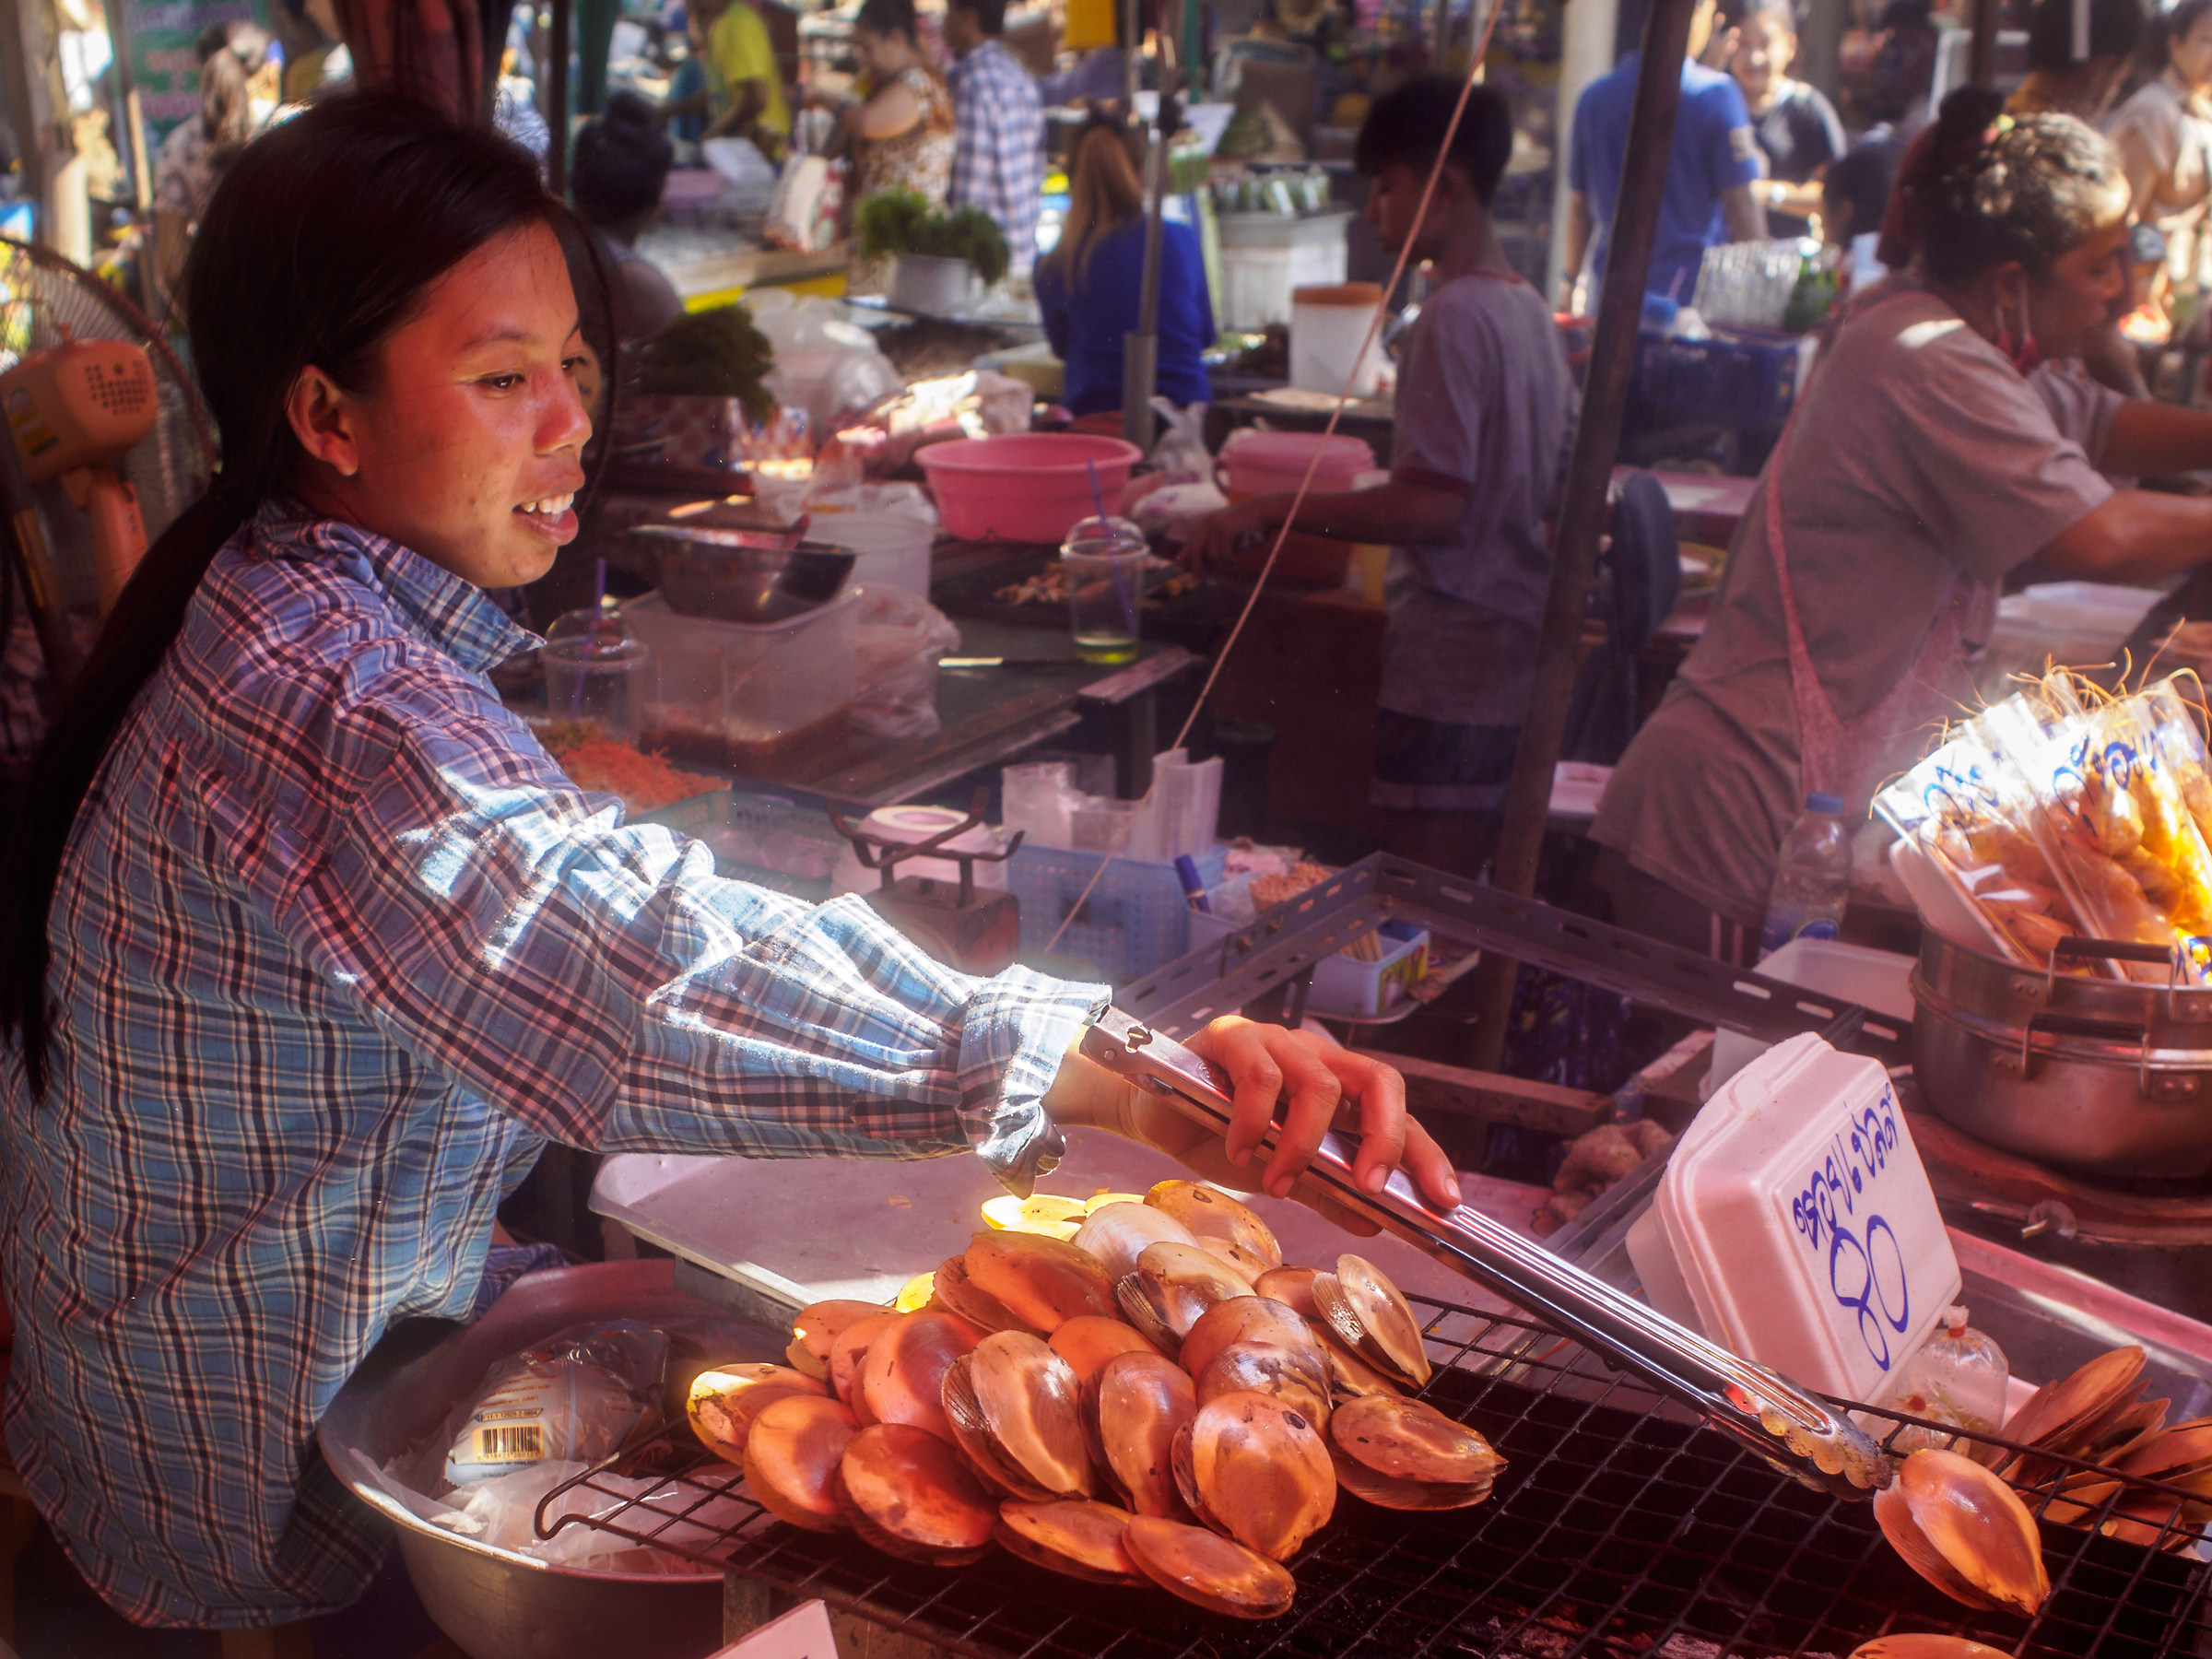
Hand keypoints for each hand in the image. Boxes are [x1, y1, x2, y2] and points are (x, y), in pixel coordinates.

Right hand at [1042, 1016, 1460, 1232]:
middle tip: (1370, 1188)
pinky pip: (1259, 1075)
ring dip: (1302, 1144)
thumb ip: (1324, 1191)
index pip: (1396, 1112)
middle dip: (1385, 1138)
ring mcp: (1275, 1041)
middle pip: (1378, 1080)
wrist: (1149, 1112)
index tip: (1445, 1201)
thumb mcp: (1279, 1171)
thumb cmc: (1218, 1132)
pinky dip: (1255, 1121)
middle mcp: (1314, 1054)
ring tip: (1277, 1181)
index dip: (1425, 1154)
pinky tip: (1238, 1149)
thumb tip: (1374, 1222)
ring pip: (1317, 1082)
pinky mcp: (1231, 1036)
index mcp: (1335, 1085)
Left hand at [1176, 496, 1276, 574]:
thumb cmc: (1246, 526)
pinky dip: (1230, 562)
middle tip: (1204, 579)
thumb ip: (1215, 547)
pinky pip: (1223, 555)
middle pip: (1194, 552)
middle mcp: (1206, 524)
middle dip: (1197, 569)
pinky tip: (1237, 562)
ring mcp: (1215, 526)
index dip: (1182, 561)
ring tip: (1232, 565)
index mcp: (1204, 524)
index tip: (1181, 573)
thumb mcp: (1227, 535)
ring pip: (1211, 556)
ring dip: (1221, 566)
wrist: (1262, 510)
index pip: (1188, 545)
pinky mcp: (1225, 530)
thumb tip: (1204, 568)